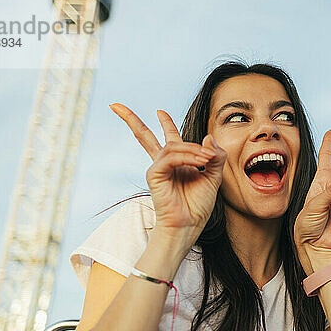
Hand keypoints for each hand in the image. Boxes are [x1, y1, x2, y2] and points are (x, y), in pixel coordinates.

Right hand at [110, 104, 226, 244]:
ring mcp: (157, 168)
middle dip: (131, 120)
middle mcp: (163, 163)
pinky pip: (171, 157)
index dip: (165, 123)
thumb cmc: (198, 205)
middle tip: (115, 105)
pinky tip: (200, 163)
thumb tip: (208, 136)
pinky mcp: (154, 175)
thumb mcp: (213, 177)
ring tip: (207, 159)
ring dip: (194, 150)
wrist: (189, 225)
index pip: (168, 139)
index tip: (159, 112)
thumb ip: (215, 156)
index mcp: (176, 163)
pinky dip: (187, 157)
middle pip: (145, 136)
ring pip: (174, 146)